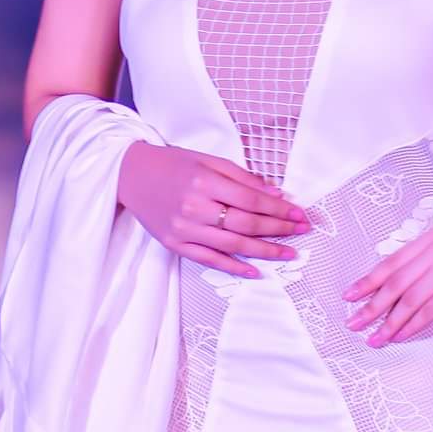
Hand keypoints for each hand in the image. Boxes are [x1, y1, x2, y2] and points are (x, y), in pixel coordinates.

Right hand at [116, 142, 309, 276]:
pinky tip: (255, 271)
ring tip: (289, 253)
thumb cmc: (172, 164)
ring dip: (265, 251)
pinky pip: (209, 260)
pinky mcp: (175, 245)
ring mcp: (184, 229)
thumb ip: (241, 177)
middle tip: (302, 231)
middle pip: (246, 224)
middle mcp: (194, 207)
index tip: (299, 213)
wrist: (130, 176)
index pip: (251, 199)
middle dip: (278, 229)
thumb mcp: (207, 160)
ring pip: (233, 245)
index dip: (279, 209)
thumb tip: (276, 194)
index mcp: (204, 181)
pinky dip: (234, 268)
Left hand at [342, 224, 432, 345]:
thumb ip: (422, 267)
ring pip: (409, 299)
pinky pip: (427, 310)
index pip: (393, 262)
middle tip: (353, 324)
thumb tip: (380, 289)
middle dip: (372, 306)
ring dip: (388, 323)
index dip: (368, 281)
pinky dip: (409, 326)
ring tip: (373, 339)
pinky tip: (397, 338)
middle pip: (397, 281)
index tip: (348, 297)